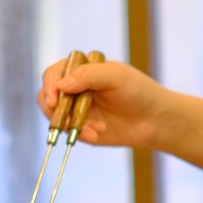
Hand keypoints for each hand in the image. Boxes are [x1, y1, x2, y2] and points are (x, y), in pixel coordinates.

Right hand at [35, 56, 168, 148]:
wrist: (155, 120)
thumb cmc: (139, 91)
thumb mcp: (116, 76)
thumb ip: (89, 75)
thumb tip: (61, 85)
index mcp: (82, 69)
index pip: (54, 73)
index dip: (49, 85)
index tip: (54, 100)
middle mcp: (75, 88)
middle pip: (47, 95)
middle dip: (53, 108)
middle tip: (62, 120)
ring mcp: (76, 109)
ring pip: (55, 116)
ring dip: (68, 124)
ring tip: (92, 130)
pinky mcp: (81, 128)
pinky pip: (68, 132)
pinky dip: (79, 134)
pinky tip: (97, 134)